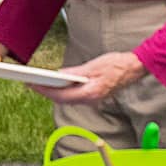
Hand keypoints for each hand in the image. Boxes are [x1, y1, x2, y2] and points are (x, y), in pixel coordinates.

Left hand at [32, 51, 146, 103]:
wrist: (135, 67)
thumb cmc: (117, 65)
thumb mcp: (93, 66)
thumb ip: (74, 72)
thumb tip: (59, 75)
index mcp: (91, 94)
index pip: (61, 96)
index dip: (44, 91)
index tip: (32, 84)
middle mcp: (91, 100)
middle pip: (63, 100)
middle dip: (46, 92)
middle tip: (31, 84)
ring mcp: (93, 99)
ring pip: (68, 99)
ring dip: (54, 92)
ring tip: (40, 83)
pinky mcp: (94, 95)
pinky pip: (75, 96)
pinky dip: (64, 91)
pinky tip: (57, 84)